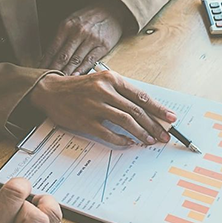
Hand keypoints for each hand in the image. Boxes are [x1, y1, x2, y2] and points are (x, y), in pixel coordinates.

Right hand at [30, 71, 175, 145]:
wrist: (50, 91)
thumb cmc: (80, 88)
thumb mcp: (102, 82)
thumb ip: (122, 94)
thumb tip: (147, 111)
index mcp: (111, 79)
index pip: (141, 96)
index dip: (158, 109)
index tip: (171, 118)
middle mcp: (103, 90)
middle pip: (136, 110)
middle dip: (153, 125)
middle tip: (163, 136)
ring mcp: (93, 106)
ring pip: (125, 121)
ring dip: (140, 133)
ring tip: (149, 141)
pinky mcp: (85, 120)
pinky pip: (108, 133)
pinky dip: (121, 139)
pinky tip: (129, 143)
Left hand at [40, 0, 130, 75]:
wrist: (110, 9)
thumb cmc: (89, 17)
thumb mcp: (71, 21)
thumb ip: (61, 37)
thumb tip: (50, 56)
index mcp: (66, 26)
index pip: (52, 48)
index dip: (45, 62)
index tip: (40, 72)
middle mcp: (78, 32)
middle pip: (63, 56)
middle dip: (54, 70)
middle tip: (48, 82)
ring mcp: (91, 39)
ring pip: (76, 60)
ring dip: (67, 73)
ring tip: (60, 82)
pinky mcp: (103, 46)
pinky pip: (90, 60)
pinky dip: (82, 70)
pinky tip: (77, 77)